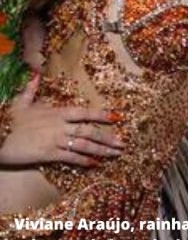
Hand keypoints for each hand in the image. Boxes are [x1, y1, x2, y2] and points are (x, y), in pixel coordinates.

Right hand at [0, 73, 123, 165]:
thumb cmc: (7, 120)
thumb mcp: (20, 103)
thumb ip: (31, 90)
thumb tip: (35, 75)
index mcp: (56, 112)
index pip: (84, 112)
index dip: (101, 115)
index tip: (117, 117)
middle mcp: (59, 126)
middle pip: (89, 131)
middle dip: (108, 137)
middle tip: (123, 143)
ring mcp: (54, 140)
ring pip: (84, 145)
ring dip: (102, 150)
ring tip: (115, 154)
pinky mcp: (47, 154)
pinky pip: (70, 158)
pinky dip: (83, 161)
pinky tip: (94, 164)